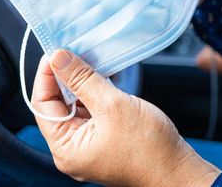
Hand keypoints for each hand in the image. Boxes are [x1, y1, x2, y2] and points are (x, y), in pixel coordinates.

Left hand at [32, 49, 220, 185]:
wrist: (180, 170)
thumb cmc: (149, 148)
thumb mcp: (112, 105)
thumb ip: (82, 79)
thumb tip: (58, 58)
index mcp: (66, 149)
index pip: (42, 105)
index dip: (46, 75)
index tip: (55, 52)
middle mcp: (72, 149)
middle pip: (57, 104)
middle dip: (65, 77)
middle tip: (73, 52)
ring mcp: (88, 145)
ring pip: (75, 105)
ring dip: (81, 82)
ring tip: (88, 60)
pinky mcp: (103, 138)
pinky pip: (91, 110)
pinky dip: (94, 91)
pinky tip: (101, 75)